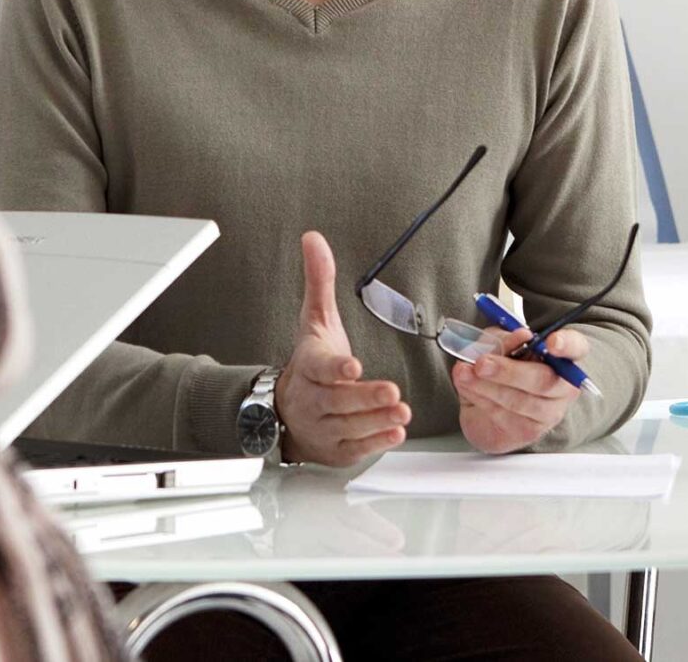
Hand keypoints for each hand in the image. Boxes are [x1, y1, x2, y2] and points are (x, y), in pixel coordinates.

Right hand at [276, 231, 410, 465]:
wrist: (286, 413)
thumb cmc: (310, 364)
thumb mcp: (315, 321)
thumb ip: (319, 281)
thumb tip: (313, 238)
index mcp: (310, 366)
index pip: (320, 368)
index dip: (336, 368)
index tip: (351, 367)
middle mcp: (314, 399)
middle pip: (339, 400)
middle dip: (366, 397)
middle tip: (393, 392)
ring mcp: (324, 426)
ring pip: (349, 426)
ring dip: (377, 420)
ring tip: (402, 412)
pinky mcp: (336, 448)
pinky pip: (355, 448)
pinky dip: (375, 443)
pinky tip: (394, 433)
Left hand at [450, 325, 585, 453]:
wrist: (489, 409)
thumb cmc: (501, 368)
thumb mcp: (499, 343)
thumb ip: (507, 339)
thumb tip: (519, 337)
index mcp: (563, 357)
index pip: (576, 347)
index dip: (567, 345)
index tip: (551, 342)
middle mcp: (562, 387)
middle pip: (544, 381)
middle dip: (509, 372)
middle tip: (482, 363)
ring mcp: (548, 412)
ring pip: (520, 401)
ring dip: (486, 386)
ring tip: (464, 373)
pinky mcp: (528, 432)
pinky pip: (502, 415)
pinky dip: (480, 397)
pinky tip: (467, 386)